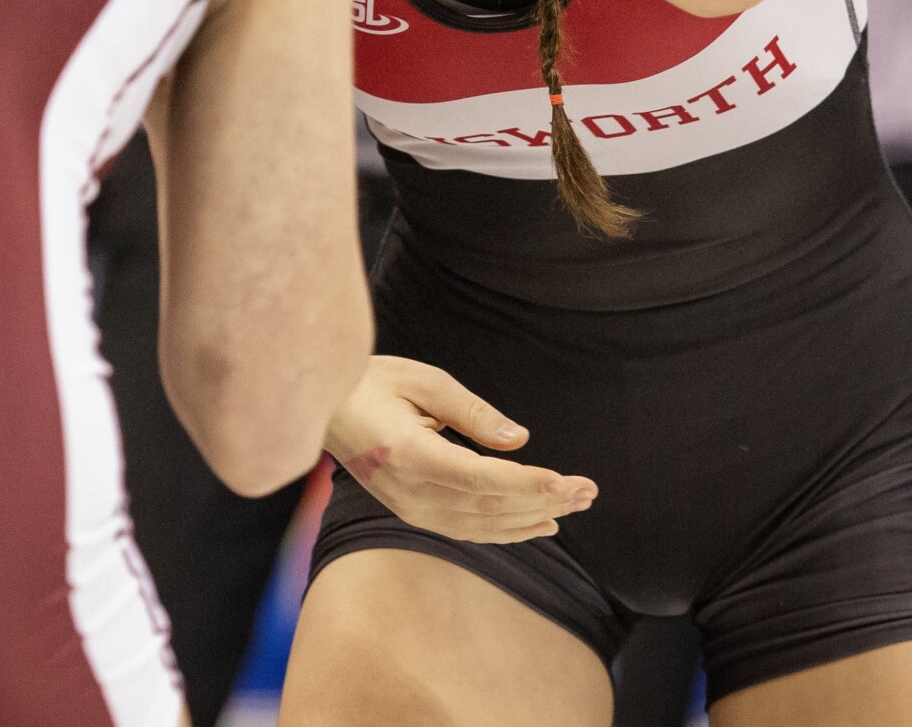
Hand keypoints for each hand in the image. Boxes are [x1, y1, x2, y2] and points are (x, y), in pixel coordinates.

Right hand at [326, 355, 595, 543]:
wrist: (323, 409)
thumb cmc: (370, 383)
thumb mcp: (421, 380)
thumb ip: (471, 411)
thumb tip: (518, 440)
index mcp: (408, 454)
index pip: (478, 478)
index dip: (525, 484)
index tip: (565, 482)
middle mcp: (410, 490)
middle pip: (488, 505)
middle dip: (543, 500)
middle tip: (588, 490)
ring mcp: (410, 507)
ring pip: (483, 524)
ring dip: (532, 517)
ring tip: (574, 505)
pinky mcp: (412, 512)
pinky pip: (468, 530)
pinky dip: (507, 530)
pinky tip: (539, 525)